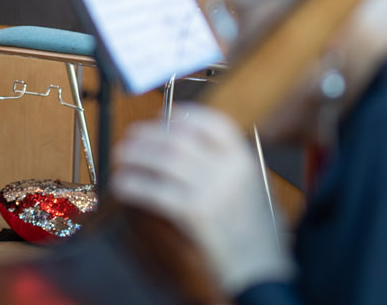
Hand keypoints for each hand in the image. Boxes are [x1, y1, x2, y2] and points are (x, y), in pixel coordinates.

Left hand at [111, 105, 293, 295]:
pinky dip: (134, 185)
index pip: (211, 122)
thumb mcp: (254, 186)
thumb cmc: (258, 233)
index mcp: (244, 159)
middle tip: (131, 139)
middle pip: (177, 138)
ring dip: (136, 156)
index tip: (163, 116)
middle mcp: (228, 169)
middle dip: (147, 135)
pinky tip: (123, 186)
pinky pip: (155, 191)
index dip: (183, 115)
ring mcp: (212, 189)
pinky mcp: (195, 213)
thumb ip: (228, 163)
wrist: (263, 271)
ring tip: (123, 159)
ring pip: (163, 160)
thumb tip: (188, 142)